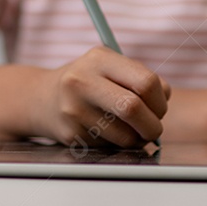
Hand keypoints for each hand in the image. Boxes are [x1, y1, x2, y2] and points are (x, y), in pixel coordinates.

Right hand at [35, 46, 170, 148]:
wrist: (42, 98)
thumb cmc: (87, 81)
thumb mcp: (109, 66)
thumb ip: (139, 77)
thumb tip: (165, 98)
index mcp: (99, 59)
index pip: (145, 82)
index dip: (160, 101)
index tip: (160, 108)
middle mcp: (82, 81)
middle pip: (133, 109)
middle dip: (152, 125)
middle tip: (152, 128)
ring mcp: (74, 109)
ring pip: (124, 135)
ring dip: (136, 139)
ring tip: (129, 129)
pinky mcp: (71, 133)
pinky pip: (109, 147)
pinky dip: (117, 144)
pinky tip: (106, 132)